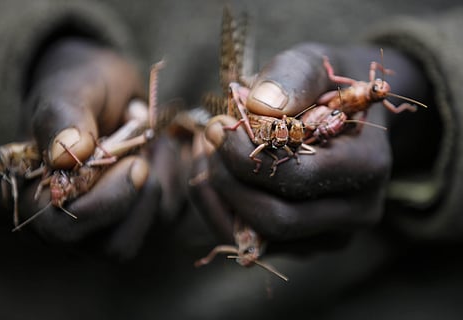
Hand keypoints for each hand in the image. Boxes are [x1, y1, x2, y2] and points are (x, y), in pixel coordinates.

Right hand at [16, 38, 180, 259]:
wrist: (111, 89)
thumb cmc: (83, 88)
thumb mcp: (69, 91)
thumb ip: (62, 119)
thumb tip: (65, 156)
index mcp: (41, 196)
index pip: (64, 228)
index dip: (103, 204)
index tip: (135, 164)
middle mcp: (77, 220)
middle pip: (115, 246)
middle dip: (141, 196)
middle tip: (146, 147)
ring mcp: (114, 221)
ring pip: (152, 228)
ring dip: (163, 178)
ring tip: (152, 139)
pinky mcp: (145, 213)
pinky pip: (173, 210)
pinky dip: (177, 175)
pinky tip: (164, 147)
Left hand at [189, 43, 429, 254]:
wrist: (344, 115)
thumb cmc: (324, 87)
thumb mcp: (313, 63)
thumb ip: (292, 77)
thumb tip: (258, 106)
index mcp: (367, 167)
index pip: (298, 178)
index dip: (246, 155)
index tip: (219, 127)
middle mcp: (356, 213)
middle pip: (276, 219)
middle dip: (228, 180)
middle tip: (210, 140)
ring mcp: (331, 236)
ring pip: (257, 236)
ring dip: (219, 195)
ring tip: (209, 152)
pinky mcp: (305, 245)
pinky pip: (249, 241)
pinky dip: (220, 208)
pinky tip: (216, 173)